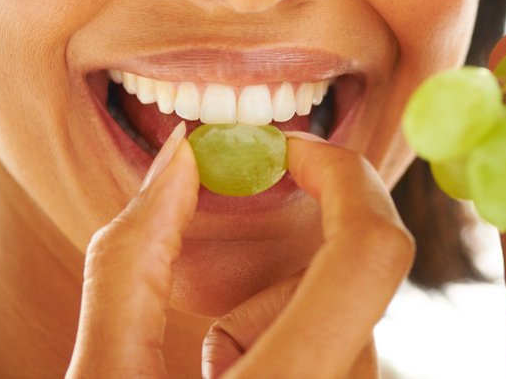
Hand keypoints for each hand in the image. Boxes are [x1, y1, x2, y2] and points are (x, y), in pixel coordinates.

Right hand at [66, 125, 413, 378]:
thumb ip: (133, 257)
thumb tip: (182, 157)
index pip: (372, 251)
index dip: (338, 173)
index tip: (282, 149)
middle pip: (352, 285)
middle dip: (277, 265)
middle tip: (204, 301)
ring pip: (348, 323)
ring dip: (274, 316)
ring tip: (201, 375)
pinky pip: (340, 358)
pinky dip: (286, 346)